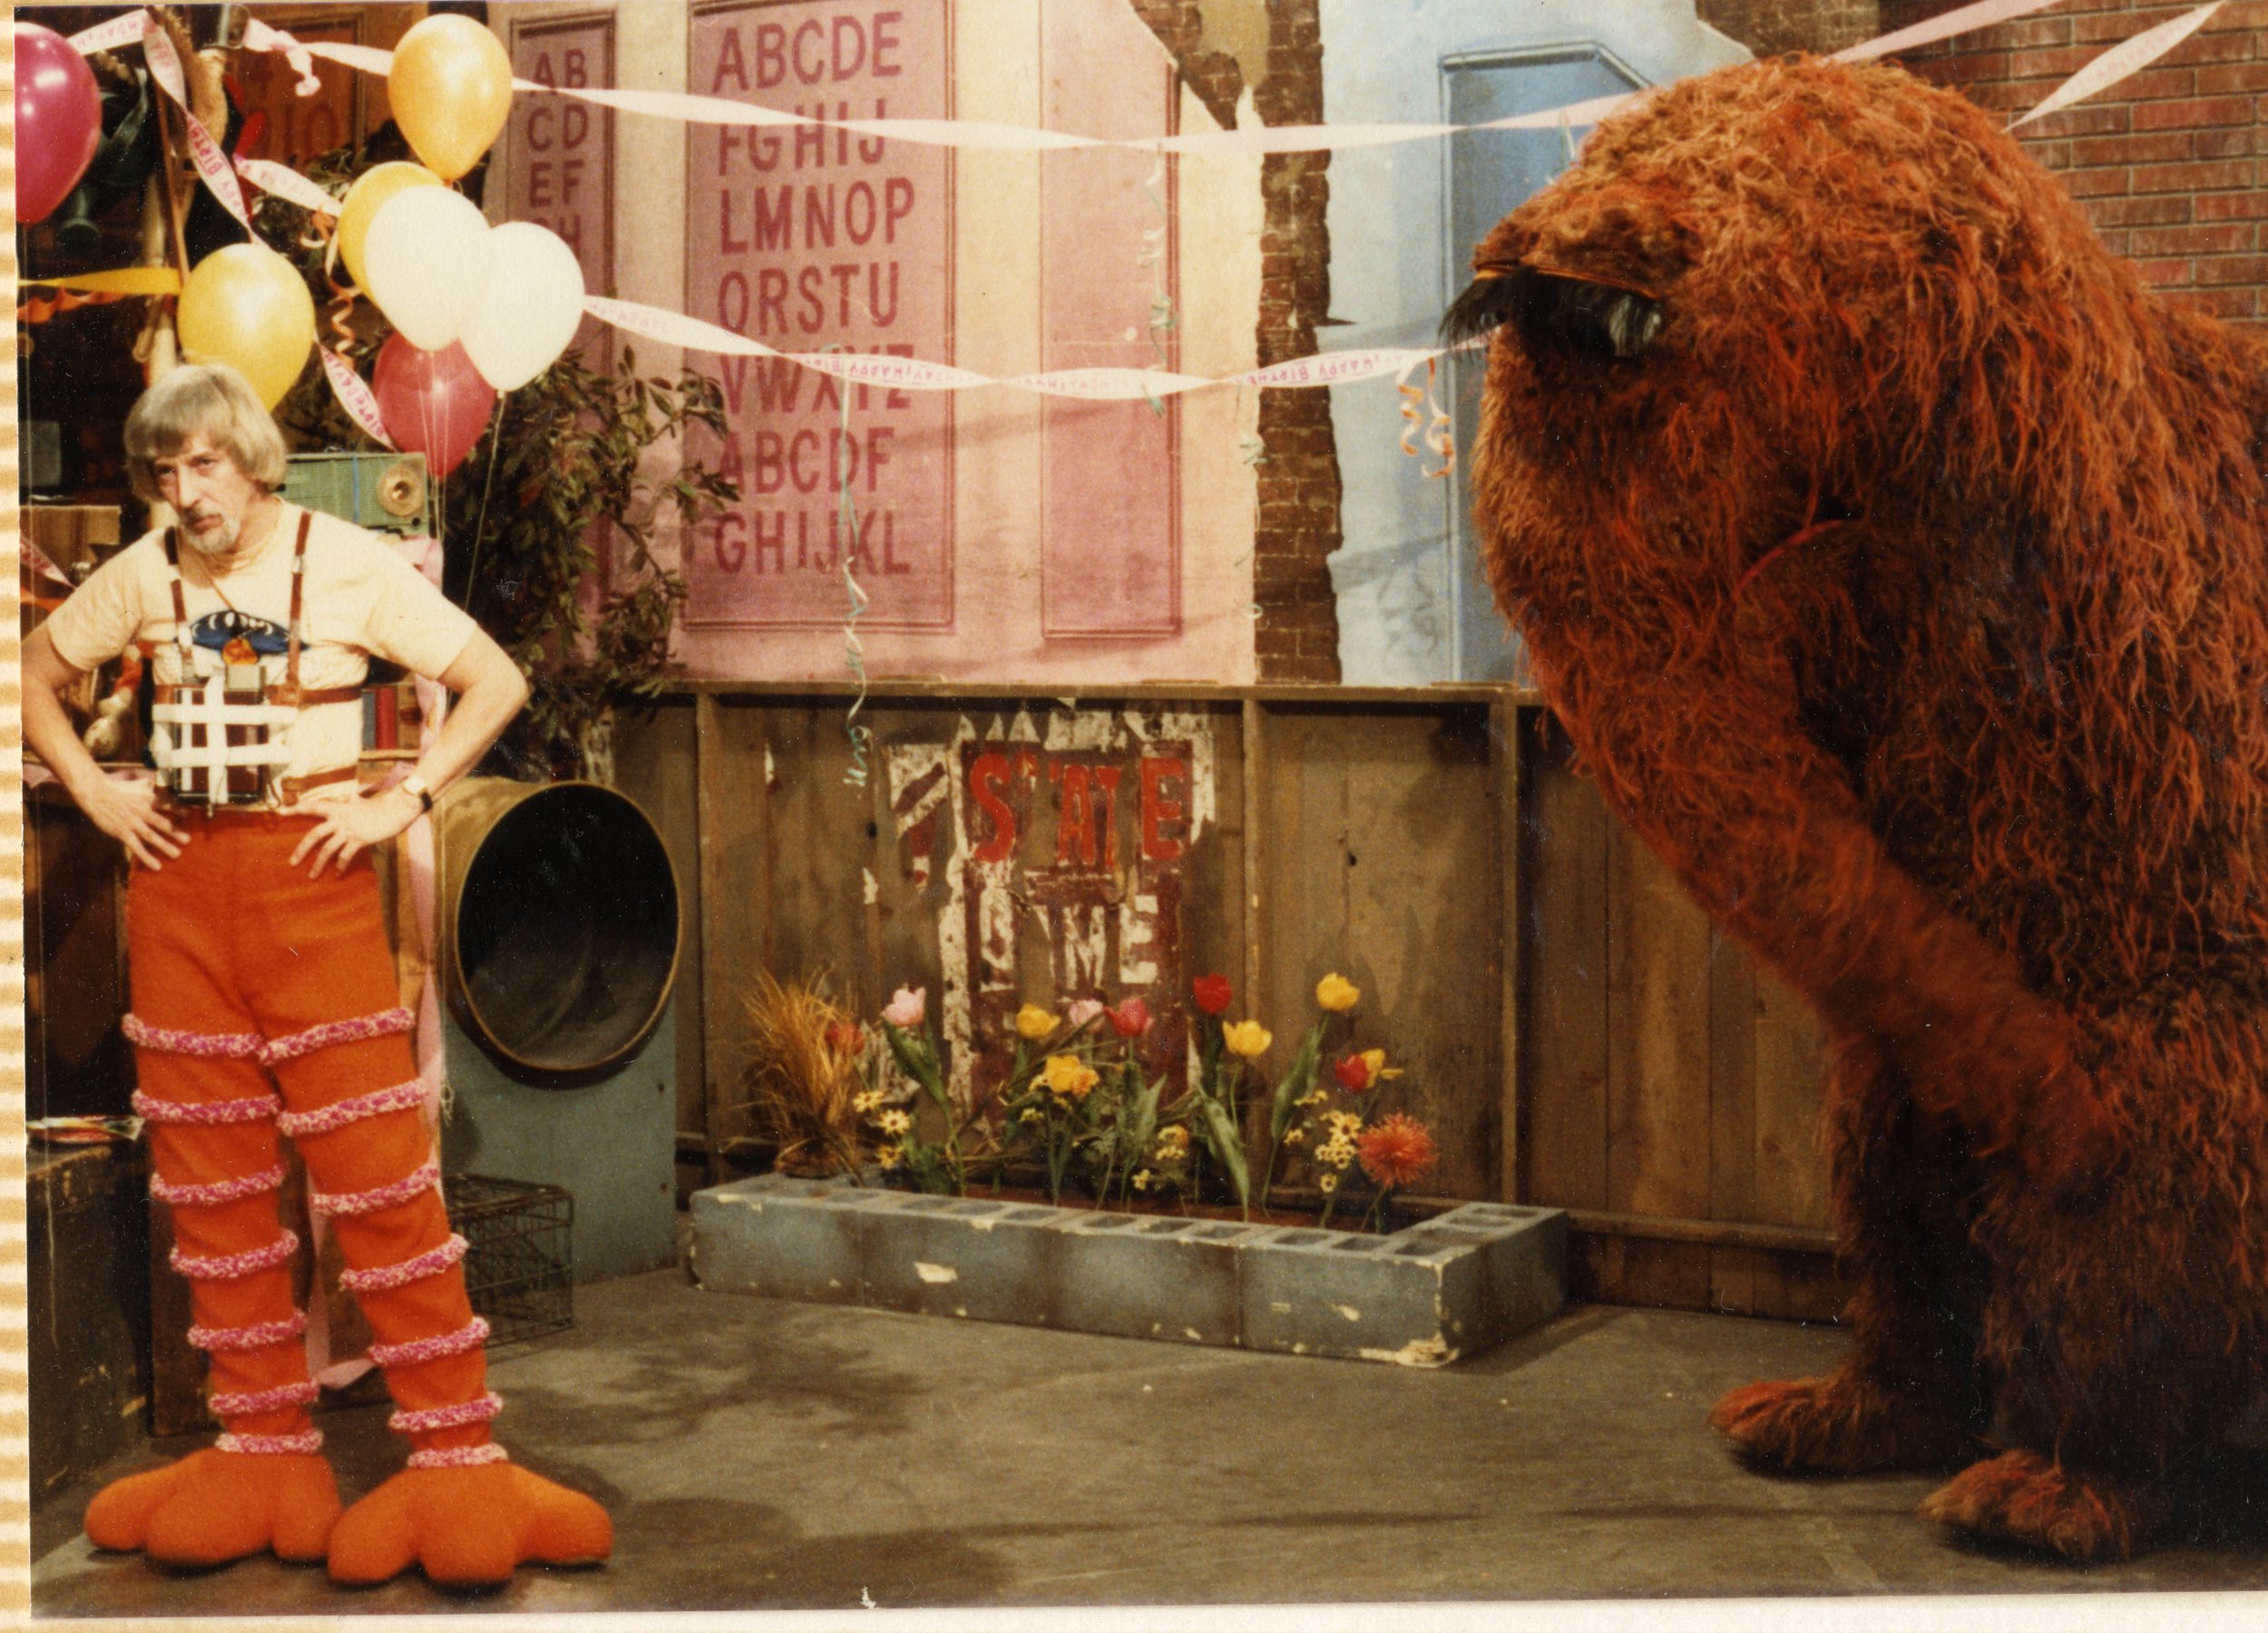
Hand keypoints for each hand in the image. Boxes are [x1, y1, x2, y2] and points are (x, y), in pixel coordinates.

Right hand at [76, 773, 187, 869]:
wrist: (95, 793)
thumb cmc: (118, 789)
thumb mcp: (139, 783)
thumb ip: (153, 785)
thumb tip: (164, 782)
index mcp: (148, 798)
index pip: (168, 804)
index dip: (178, 810)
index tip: (188, 815)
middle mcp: (142, 811)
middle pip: (162, 823)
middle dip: (176, 832)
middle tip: (188, 841)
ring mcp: (132, 822)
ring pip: (151, 836)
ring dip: (165, 846)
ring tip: (177, 855)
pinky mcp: (122, 832)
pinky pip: (136, 846)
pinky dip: (146, 857)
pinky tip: (156, 866)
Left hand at [288, 786, 420, 878]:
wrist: (396, 808)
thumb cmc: (381, 805)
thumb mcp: (360, 802)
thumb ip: (350, 803)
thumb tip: (349, 800)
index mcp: (338, 808)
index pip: (312, 807)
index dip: (296, 809)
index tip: (280, 812)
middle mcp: (340, 819)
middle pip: (314, 835)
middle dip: (301, 850)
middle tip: (292, 863)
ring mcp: (349, 830)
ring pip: (327, 849)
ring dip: (318, 864)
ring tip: (311, 876)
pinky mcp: (360, 840)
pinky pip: (345, 856)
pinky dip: (341, 866)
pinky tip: (337, 874)